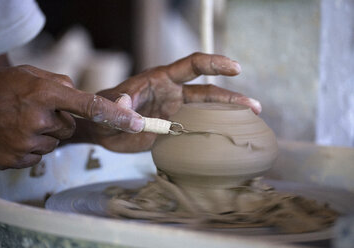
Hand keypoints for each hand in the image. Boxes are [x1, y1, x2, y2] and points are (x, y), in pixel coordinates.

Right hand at [0, 65, 143, 168]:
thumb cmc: (3, 86)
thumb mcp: (35, 75)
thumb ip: (65, 87)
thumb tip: (89, 103)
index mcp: (45, 94)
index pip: (90, 106)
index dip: (116, 115)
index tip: (137, 122)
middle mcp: (37, 120)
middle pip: (69, 128)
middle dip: (57, 121)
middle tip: (35, 110)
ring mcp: (25, 143)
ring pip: (54, 143)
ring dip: (44, 134)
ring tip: (22, 121)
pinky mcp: (15, 160)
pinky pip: (38, 156)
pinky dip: (31, 147)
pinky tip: (15, 134)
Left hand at [80, 53, 261, 151]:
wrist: (102, 129)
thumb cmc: (103, 111)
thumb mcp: (106, 106)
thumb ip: (117, 106)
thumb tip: (127, 106)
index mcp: (161, 79)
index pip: (192, 65)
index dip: (214, 64)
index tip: (235, 69)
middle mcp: (173, 92)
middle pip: (208, 91)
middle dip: (232, 96)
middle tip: (254, 106)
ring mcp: (175, 110)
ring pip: (207, 109)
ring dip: (228, 113)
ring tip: (251, 120)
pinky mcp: (173, 127)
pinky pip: (197, 127)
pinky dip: (212, 130)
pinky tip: (226, 137)